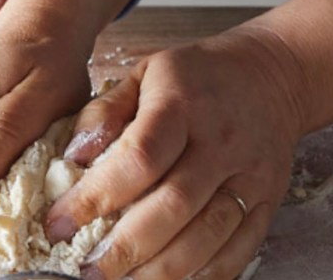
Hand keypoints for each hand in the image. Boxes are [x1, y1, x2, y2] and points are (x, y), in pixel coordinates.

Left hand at [45, 31, 309, 279]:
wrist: (272, 74)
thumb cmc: (196, 77)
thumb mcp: (143, 73)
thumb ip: (105, 113)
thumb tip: (72, 159)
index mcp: (182, 104)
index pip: (139, 158)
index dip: (96, 197)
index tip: (59, 223)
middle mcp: (220, 142)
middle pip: (173, 206)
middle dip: (125, 247)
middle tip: (87, 271)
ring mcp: (250, 175)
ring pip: (207, 236)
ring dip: (160, 270)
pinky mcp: (269, 201)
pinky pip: (238, 251)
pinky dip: (203, 275)